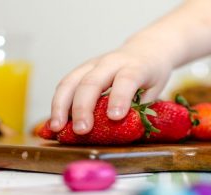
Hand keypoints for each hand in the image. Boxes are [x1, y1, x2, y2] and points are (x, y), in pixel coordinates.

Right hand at [50, 36, 172, 134]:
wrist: (144, 49)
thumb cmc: (151, 73)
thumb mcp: (154, 89)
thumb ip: (140, 107)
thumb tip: (120, 129)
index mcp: (135, 67)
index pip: (126, 80)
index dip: (119, 98)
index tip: (114, 117)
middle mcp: (111, 62)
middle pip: (92, 81)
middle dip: (83, 107)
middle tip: (81, 130)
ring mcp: (93, 64)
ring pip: (71, 81)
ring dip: (61, 105)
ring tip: (56, 127)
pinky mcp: (82, 69)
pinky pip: (66, 84)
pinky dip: (58, 102)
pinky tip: (56, 119)